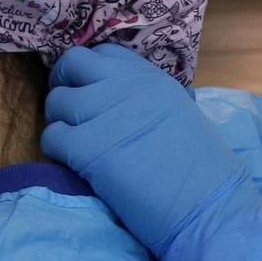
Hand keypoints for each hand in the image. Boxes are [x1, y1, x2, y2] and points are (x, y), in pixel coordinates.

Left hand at [43, 45, 247, 254]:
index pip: (104, 53)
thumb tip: (125, 98)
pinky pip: (52, 137)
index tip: (90, 90)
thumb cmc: (206, 171)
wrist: (210, 207)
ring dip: (59, 121)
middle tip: (71, 112)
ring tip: (74, 143)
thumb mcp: (182, 114)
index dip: (90, 71)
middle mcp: (127, 86)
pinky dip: (56, 150)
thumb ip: (150, 99)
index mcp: (153, 78)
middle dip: (64, 84)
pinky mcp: (88, 148)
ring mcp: (105, 113)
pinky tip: (75, 164)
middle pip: (72, 64)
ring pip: (55, 102)